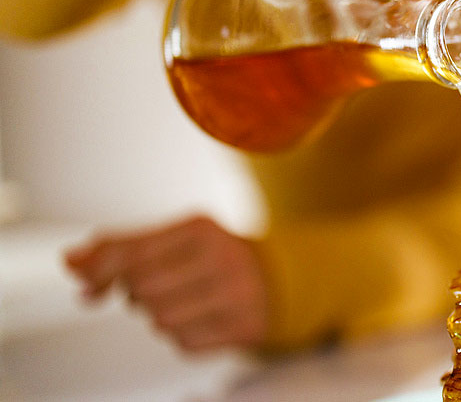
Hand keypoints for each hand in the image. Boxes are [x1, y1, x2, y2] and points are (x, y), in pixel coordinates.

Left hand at [65, 216, 267, 352]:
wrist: (278, 278)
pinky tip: (201, 318)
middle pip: (142, 289)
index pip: (133, 251)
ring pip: (161, 320)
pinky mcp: (244, 326)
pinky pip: (184, 344)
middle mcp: (222, 256)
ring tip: (182, 302)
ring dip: (159, 317)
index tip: (89, 285)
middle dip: (137, 294)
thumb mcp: (175, 239)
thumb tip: (71, 260)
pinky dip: (183, 336)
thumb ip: (122, 247)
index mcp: (200, 227)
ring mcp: (236, 293)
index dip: (101, 271)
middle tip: (156, 287)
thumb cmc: (214, 257)